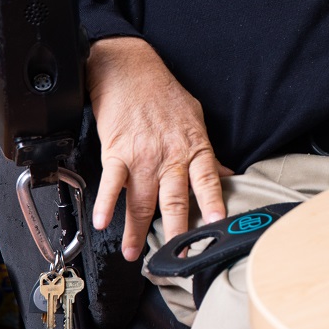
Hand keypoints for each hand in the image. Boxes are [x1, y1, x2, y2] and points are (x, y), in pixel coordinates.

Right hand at [87, 36, 227, 260]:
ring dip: (137, 230)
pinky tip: (101, 222)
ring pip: (142, 199)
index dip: (213, 204)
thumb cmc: (164, 94)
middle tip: (177, 258)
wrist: (129, 70)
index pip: (208, 181)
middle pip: (174, 199)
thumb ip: (209, 154)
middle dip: (176, 232)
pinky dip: (105, 203)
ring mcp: (142, 155)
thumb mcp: (196, 120)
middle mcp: (169, 155)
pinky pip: (111, 181)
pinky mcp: (116, 151)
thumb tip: (227, 176)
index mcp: (194, 147)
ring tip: (134, 254)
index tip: (217, 226)